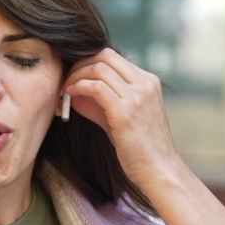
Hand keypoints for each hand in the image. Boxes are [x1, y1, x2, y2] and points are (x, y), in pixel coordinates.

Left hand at [62, 48, 185, 188]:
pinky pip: (96, 87)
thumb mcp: (120, 117)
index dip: (87, 62)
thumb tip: (73, 92)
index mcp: (148, 81)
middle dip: (79, 65)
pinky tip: (70, 96)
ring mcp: (138, 96)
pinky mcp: (126, 112)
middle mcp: (145, 84)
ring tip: (65, 90)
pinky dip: (78, 87)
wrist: (159, 169)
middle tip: (65, 80)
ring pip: (98, 68)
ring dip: (75, 77)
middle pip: (104, 55)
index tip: (73, 76)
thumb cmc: (139, 147)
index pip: (112, 56)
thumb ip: (99, 103)